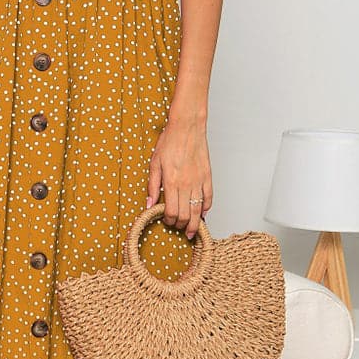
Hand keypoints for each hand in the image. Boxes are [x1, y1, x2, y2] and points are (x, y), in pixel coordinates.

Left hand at [145, 117, 212, 239]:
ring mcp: (199, 181)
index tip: (167, 221)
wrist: (187, 127)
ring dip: (196, 224)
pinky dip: (206, 208)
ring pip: (199, 210)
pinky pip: (209, 197)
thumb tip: (149, 204)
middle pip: (186, 215)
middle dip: (182, 226)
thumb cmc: (169, 142)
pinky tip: (202, 213)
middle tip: (179, 228)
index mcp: (171, 182)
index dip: (169, 221)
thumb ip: (153, 186)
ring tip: (193, 231)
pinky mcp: (208, 176)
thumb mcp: (155, 164)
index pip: (172, 211)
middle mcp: (186, 184)